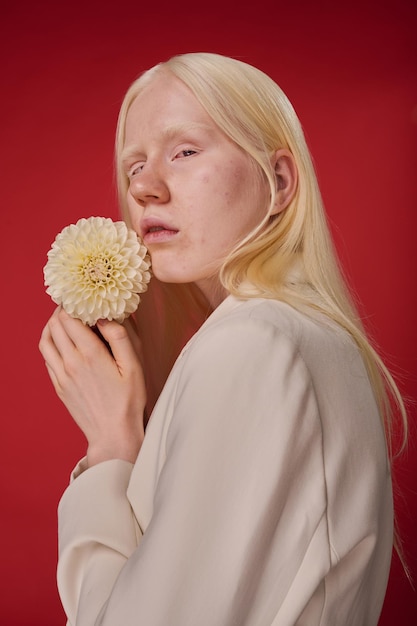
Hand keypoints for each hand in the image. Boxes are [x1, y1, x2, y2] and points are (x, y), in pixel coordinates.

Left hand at [39, 307, 146, 465]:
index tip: (82, 297)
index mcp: (90, 354)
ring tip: (65, 321)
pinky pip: (47, 357)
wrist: (113, 433)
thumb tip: (106, 316)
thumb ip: (120, 337)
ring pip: (45, 340)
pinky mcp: (58, 385)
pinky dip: (51, 343)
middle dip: (62, 311)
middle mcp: (71, 362)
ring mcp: (61, 375)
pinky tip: (64, 342)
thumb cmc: (128, 400)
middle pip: (54, 325)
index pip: (69, 318)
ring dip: (52, 326)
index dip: (72, 303)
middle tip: (75, 305)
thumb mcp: (133, 366)